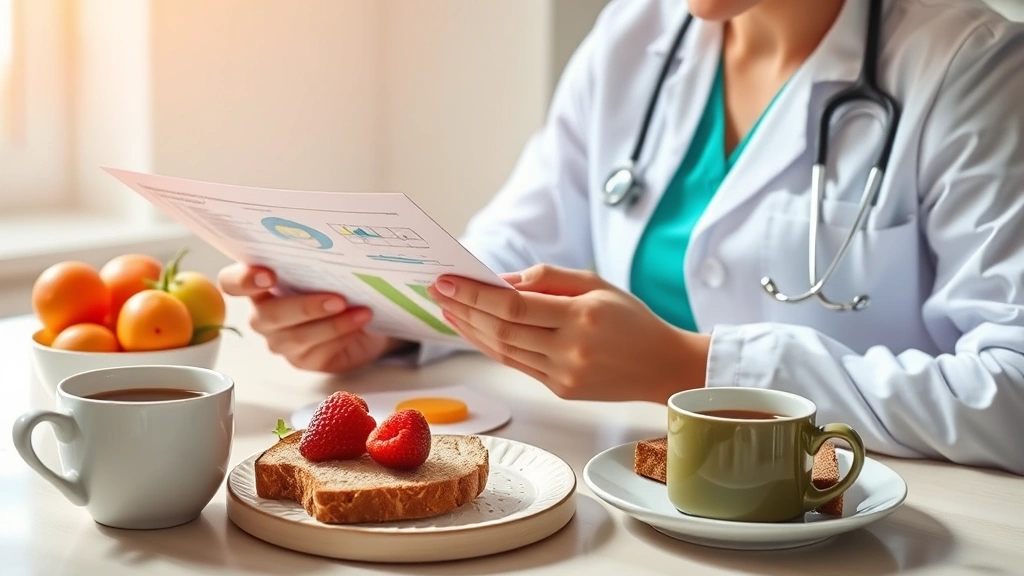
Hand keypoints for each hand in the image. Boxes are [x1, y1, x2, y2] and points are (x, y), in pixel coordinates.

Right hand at [218, 264, 410, 372]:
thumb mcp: (327, 265)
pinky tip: (359, 323)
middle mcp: (264, 314)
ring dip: (331, 324)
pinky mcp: (303, 360)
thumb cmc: (339, 282)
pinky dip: (341, 336)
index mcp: (260, 284)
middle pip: (268, 315)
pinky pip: (317, 352)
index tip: (269, 275)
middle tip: (337, 298)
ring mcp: (281, 340)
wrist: (365, 311)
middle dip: (304, 307)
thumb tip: (331, 242)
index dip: (244, 280)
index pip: (232, 283)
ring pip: (295, 337)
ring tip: (359, 311)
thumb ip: (316, 256)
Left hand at [427, 264, 709, 402]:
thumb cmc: (631, 318)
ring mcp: (563, 375)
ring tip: (449, 309)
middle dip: (464, 309)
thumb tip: (500, 281)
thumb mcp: (597, 283)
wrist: (662, 366)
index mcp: (582, 317)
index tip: (447, 280)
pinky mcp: (560, 390)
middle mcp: (570, 350)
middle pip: (502, 329)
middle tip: (438, 291)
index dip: (474, 293)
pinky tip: (475, 330)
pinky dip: (491, 346)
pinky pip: (516, 365)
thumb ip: (548, 278)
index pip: (513, 305)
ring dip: (471, 329)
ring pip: (503, 350)